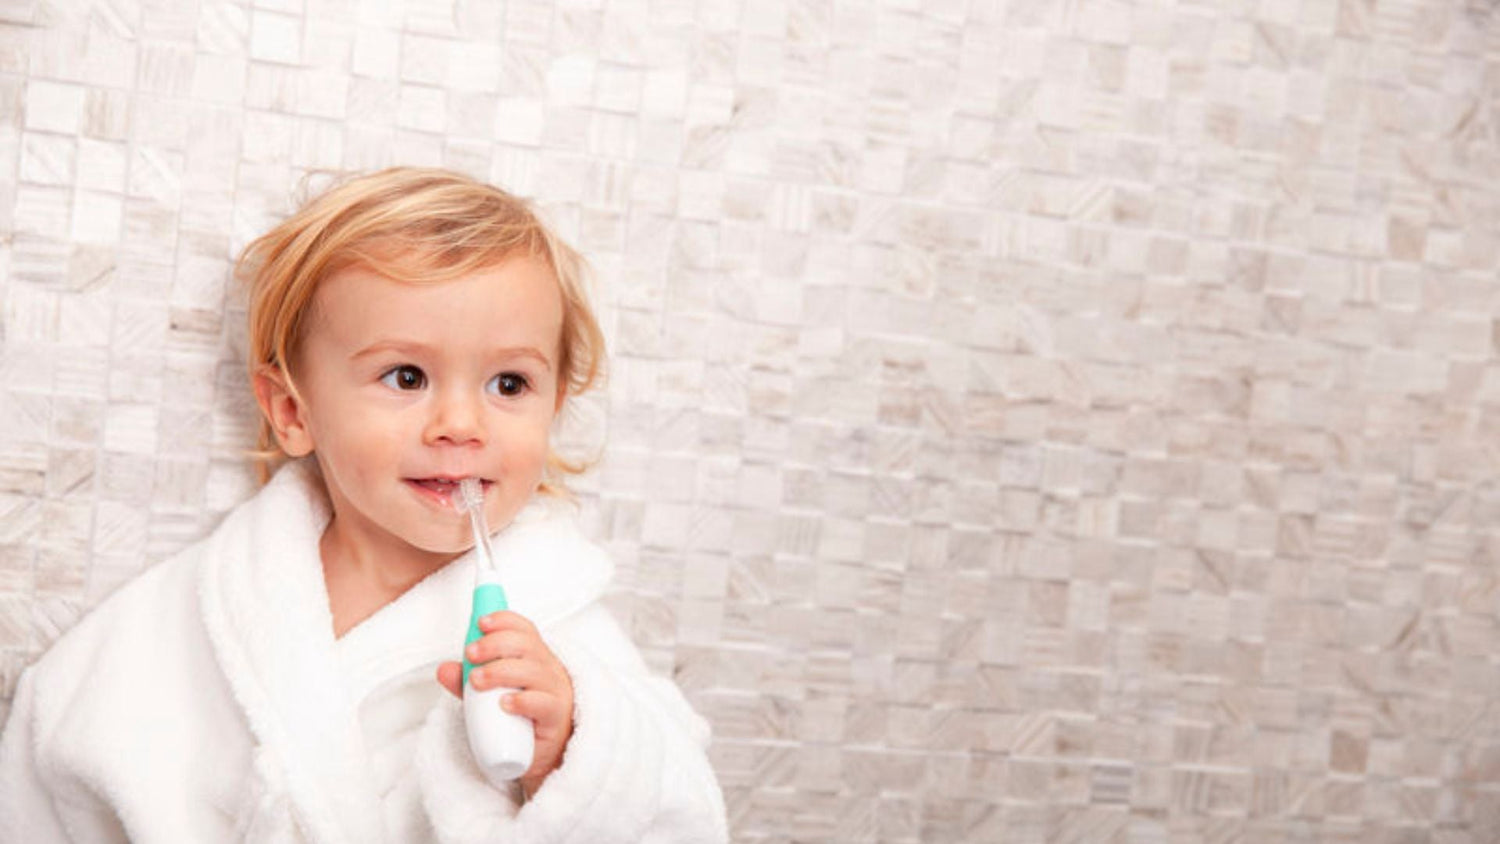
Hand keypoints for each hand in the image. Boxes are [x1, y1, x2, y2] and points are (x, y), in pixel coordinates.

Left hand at [437, 611, 574, 797]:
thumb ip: (466, 682)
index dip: (504, 621)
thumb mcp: (487, 695)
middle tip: (470, 655)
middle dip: (495, 644)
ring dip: (500, 671)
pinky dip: (522, 701)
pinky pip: (543, 703)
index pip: (524, 629)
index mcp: (533, 656)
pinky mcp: (555, 716)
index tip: (480, 623)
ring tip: (477, 680)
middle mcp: (547, 668)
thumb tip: (444, 669)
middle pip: (526, 644)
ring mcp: (555, 691)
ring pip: (532, 671)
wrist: (540, 753)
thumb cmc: (517, 717)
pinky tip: (504, 703)